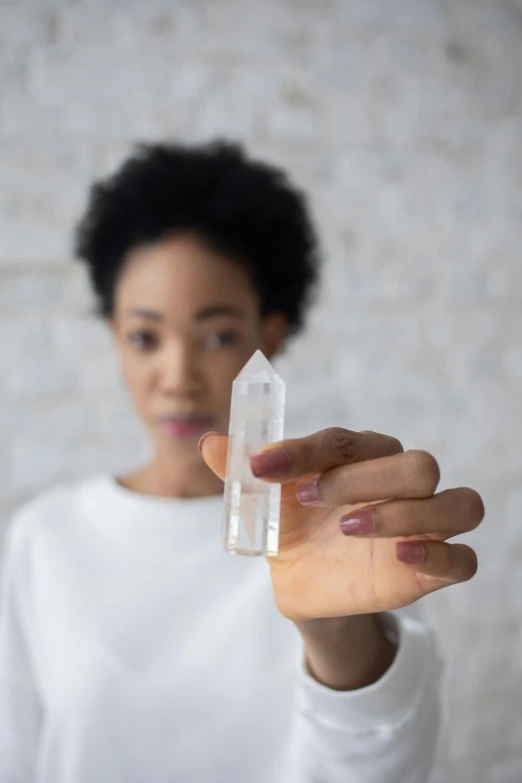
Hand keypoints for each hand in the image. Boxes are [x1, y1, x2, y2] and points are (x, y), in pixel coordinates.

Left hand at [200, 428, 483, 621]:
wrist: (306, 584)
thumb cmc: (293, 531)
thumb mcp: (264, 505)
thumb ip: (242, 471)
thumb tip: (209, 442)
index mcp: (361, 457)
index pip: (346, 440)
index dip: (304, 451)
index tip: (261, 468)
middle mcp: (399, 482)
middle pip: (416, 463)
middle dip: (364, 478)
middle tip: (312, 499)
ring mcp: (423, 524)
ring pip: (457, 503)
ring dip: (408, 512)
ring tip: (350, 527)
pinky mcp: (434, 567)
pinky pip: (464, 559)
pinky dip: (440, 555)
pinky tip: (401, 557)